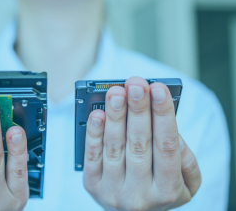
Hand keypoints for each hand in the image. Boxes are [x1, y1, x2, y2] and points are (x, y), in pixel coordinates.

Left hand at [83, 77, 200, 210]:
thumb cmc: (160, 188)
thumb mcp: (186, 182)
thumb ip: (184, 158)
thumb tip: (168, 127)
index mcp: (167, 190)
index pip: (167, 147)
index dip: (162, 116)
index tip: (159, 89)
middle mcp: (140, 194)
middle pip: (139, 144)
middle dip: (138, 110)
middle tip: (136, 84)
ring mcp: (113, 191)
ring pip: (114, 147)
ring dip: (115, 116)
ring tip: (116, 92)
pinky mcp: (92, 185)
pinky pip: (92, 156)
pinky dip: (94, 134)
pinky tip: (97, 114)